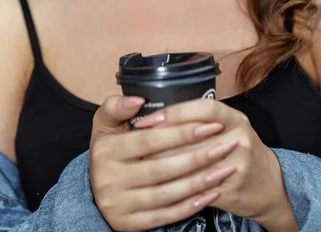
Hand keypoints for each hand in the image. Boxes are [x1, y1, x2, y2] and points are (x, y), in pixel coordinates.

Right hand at [89, 95, 237, 230]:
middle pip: (160, 168)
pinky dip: (189, 206)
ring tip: (224, 169)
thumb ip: (117, 107)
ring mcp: (118, 205)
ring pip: (166, 194)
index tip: (209, 125)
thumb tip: (138, 100)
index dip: (181, 132)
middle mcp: (108, 179)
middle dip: (197, 157)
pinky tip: (209, 194)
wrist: (94, 188)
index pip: (149, 140)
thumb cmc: (109, 148)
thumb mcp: (105, 123)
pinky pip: (164, 216)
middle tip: (225, 146)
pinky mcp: (128, 224)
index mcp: (105, 150)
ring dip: (199, 182)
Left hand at [135, 99, 297, 228]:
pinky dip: (175, 186)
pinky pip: (197, 188)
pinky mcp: (232, 191)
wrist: (268, 185)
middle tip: (134, 144)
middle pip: (193, 137)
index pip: (203, 108)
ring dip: (162, 164)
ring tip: (139, 163)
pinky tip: (157, 184)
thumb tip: (157, 113)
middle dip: (159, 142)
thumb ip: (197, 117)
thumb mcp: (226, 124)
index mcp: (235, 118)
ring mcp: (238, 166)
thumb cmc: (237, 147)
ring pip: (192, 164)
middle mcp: (239, 138)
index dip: (173, 112)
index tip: (147, 119)